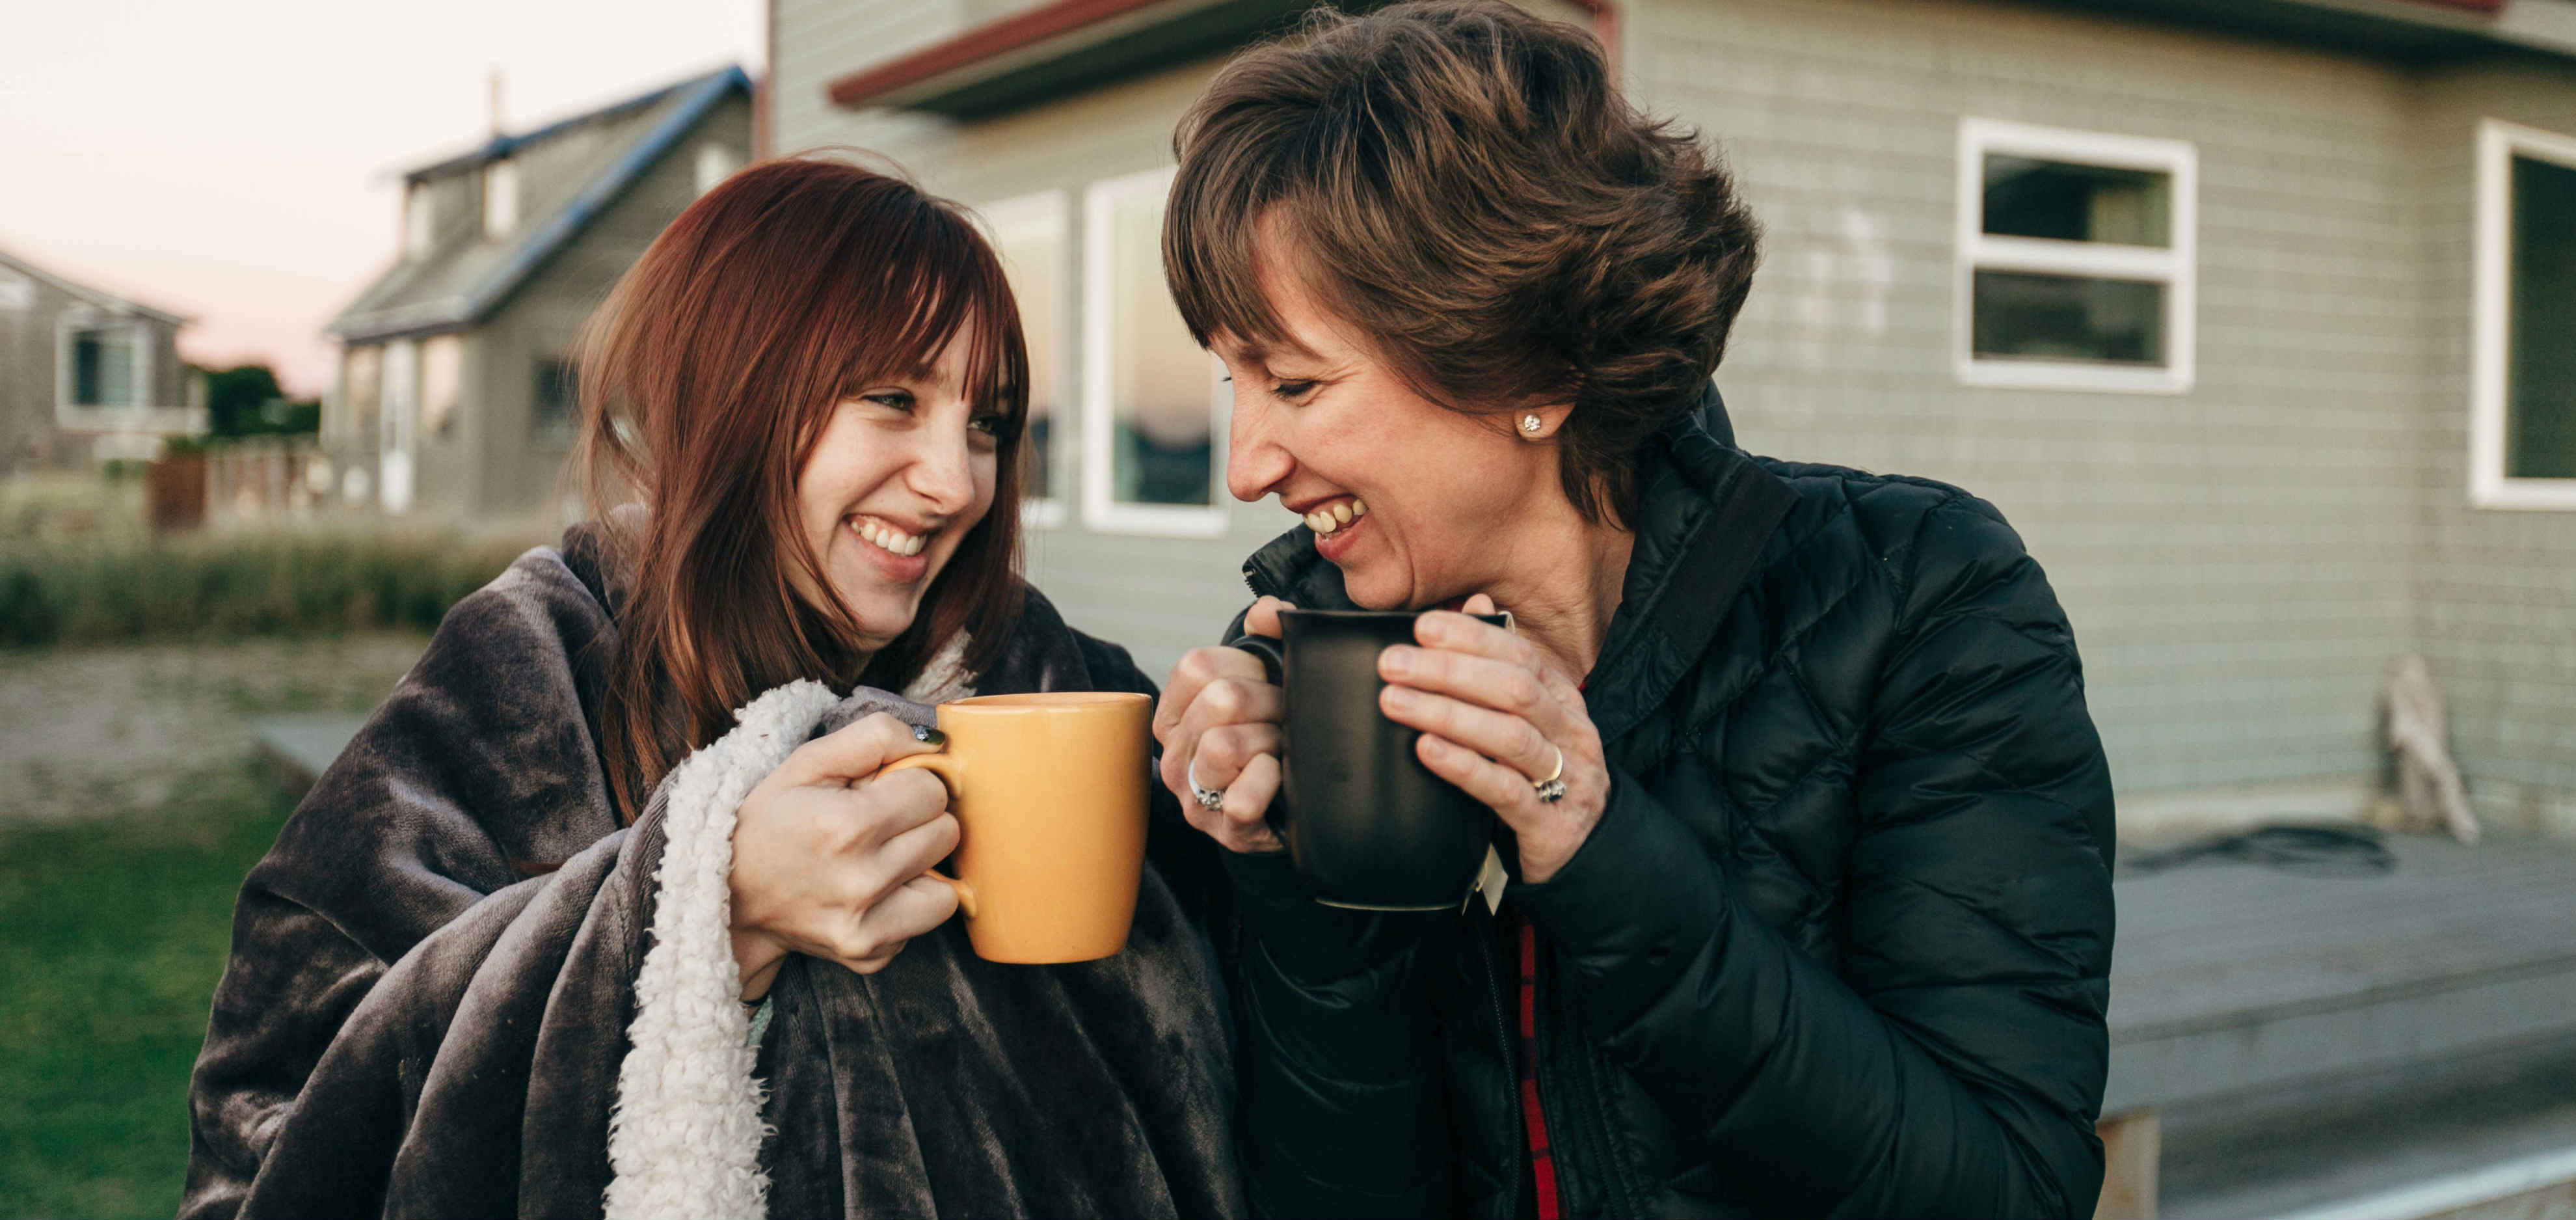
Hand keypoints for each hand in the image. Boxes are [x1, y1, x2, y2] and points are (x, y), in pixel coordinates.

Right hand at [728, 712, 961, 1000]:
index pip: (933, 791)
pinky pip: (923, 922)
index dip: (910, 784)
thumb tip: (934, 744)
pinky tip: (869, 894)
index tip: (881, 793)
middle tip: (879, 825)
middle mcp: (862, 881)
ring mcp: (867, 927)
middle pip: (946, 834)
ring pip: (946, 887)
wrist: (728, 899)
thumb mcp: (807, 762)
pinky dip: (906, 906)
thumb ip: (874, 738)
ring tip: (880, 860)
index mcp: (847, 825)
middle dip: (920, 822)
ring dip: (921, 869)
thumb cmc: (770, 823)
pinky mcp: (871, 956)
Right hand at [1153, 596, 1291, 853]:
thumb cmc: (1276, 732)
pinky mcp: (1223, 829)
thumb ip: (1269, 634)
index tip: (1266, 683)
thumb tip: (1266, 612)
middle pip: (1220, 701)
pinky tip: (1279, 781)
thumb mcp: (1270, 679)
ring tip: (1283, 749)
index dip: (1246, 667)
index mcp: (1175, 711)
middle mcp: (1173, 753)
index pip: (1197, 666)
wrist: (1295, 803)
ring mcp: (1193, 794)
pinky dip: (1269, 784)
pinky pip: (1241, 799)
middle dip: (1269, 704)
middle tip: (1286, 718)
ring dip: (1271, 742)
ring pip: (1224, 746)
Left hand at [1377, 594, 1608, 882]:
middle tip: (1392, 664)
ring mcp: (1567, 778)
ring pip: (1510, 736)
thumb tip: (1476, 603)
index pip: (1520, 654)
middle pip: (1514, 688)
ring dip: (1448, 713)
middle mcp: (1570, 732)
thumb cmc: (1540, 776)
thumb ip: (1499, 665)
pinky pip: (1506, 790)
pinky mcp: (1551, 825)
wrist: (1584, 852)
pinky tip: (1426, 750)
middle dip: (1449, 671)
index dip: (1472, 637)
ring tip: (1395, 702)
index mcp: (1562, 699)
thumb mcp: (1525, 719)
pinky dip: (1463, 766)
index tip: (1421, 627)